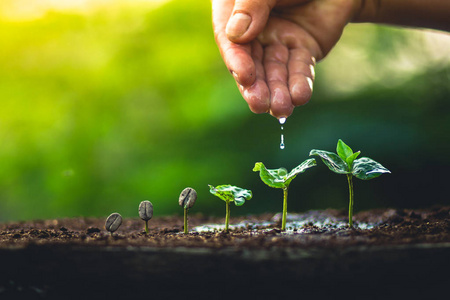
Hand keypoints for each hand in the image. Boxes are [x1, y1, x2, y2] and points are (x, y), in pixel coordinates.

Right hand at [212, 0, 357, 117]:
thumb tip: (236, 35)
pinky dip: (300, 83)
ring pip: (275, 71)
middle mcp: (255, 30)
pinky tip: (300, 97)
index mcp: (236, 11)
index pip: (231, 40)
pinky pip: (300, 68)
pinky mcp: (303, 48)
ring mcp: (279, 40)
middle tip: (260, 105)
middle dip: (256, 86)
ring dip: (278, 91)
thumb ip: (251, 5)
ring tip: (282, 109)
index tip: (244, 77)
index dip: (236, 61)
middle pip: (252, 63)